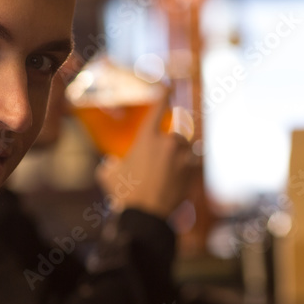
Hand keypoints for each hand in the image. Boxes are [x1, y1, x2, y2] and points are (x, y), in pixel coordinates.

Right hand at [95, 90, 196, 218]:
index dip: (164, 95)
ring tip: (173, 166)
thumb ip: (109, 165)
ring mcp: (183, 157)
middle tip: (165, 155)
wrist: (147, 216)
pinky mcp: (193, 171)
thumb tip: (109, 164)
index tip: (169, 87)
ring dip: (182, 153)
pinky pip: (194, 162)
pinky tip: (184, 173)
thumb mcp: (109, 177)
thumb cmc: (125, 194)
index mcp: (147, 137)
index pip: (159, 108)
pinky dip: (190, 166)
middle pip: (177, 133)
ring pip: (187, 148)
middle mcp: (168, 142)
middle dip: (172, 142)